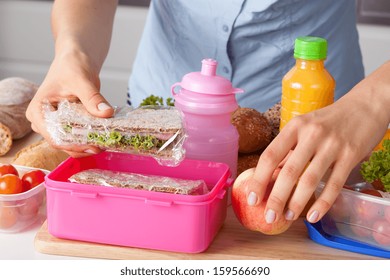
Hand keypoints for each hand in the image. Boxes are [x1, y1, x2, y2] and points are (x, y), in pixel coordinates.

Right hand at [26, 50, 113, 156]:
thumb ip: (92, 98)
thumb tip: (106, 113)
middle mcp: (43, 121)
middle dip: (81, 147)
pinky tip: (103, 139)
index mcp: (38, 111)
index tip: (92, 146)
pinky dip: (90, 139)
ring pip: (70, 143)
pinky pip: (78, 137)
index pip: (53, 136)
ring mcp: (55, 124)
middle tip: (102, 146)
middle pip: (61, 143)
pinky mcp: (68, 125)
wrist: (77, 60)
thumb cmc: (72, 66)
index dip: (72, 145)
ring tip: (104, 143)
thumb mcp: (82, 81)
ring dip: (87, 145)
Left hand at [246, 86, 388, 224]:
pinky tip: (313, 216)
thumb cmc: (328, 120)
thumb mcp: (304, 127)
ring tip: (288, 217)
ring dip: (296, 203)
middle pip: (288, 172)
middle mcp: (311, 135)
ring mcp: (332, 145)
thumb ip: (289, 150)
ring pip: (310, 180)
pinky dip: (322, 203)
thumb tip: (269, 177)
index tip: (252, 198)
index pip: (270, 155)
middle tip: (269, 217)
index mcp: (295, 127)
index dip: (258, 179)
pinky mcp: (351, 156)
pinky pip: (334, 184)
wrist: (365, 106)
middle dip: (276, 198)